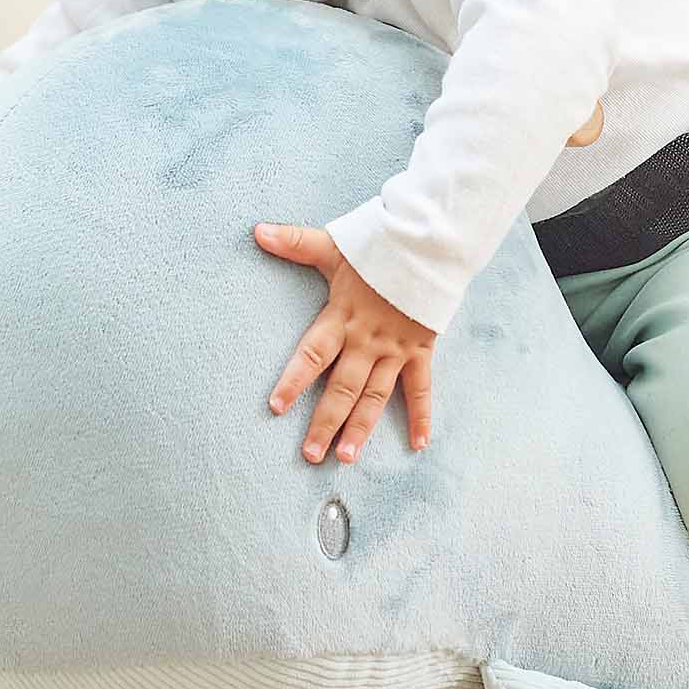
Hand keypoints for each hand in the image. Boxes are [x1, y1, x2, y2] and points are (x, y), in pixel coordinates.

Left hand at [254, 222, 435, 463]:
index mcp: (342, 317)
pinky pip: (421, 389)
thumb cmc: (380, 245)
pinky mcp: (420, 350)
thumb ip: (295, 242)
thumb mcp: (335, 244)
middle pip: (342, 388)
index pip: (312, 354)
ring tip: (346, 457)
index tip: (276, 408)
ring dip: (361, 428)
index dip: (294, 380)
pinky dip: (421, 416)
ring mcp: (395, 349)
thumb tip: (256, 231)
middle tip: (310, 455)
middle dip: (325, 423)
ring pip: (376, 397)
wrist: (432, 244)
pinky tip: (418, 445)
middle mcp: (367, 340)